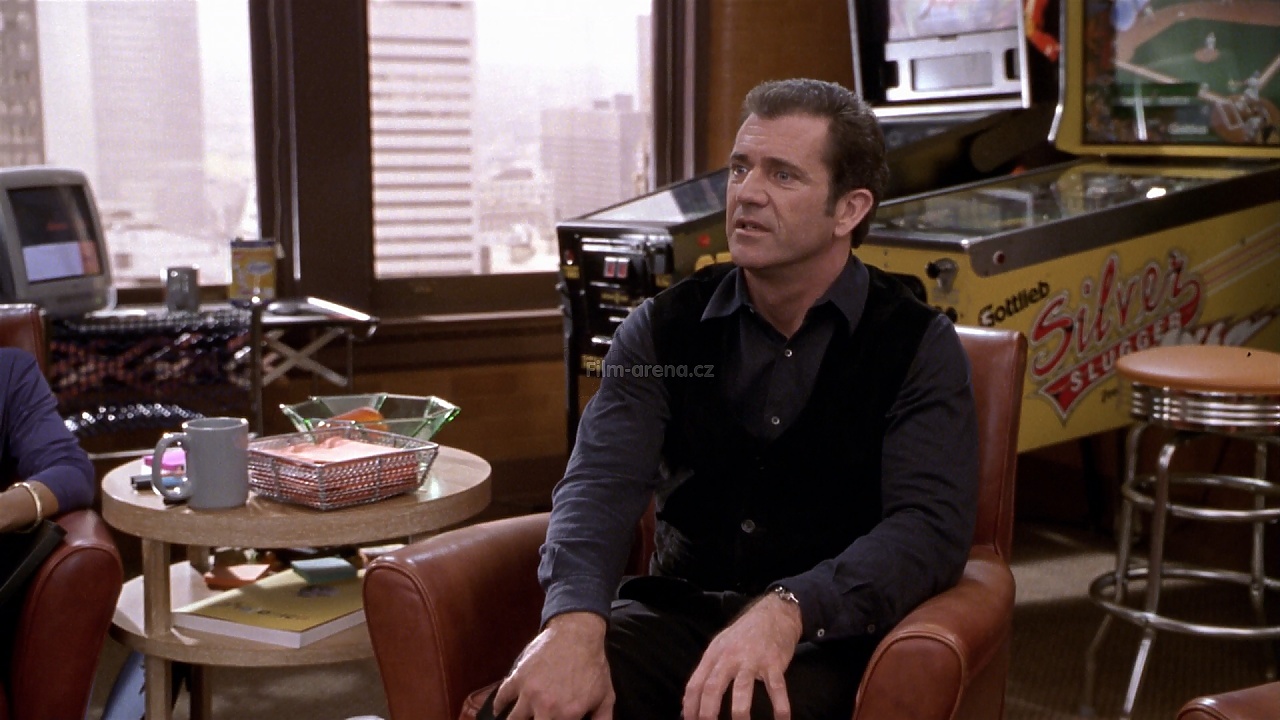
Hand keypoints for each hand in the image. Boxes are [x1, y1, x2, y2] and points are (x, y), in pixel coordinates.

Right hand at [493, 611, 615, 719]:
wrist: (578, 634)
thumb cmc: (594, 665)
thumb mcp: (606, 696)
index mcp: (567, 716)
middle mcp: (545, 708)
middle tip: (535, 719)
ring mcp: (529, 692)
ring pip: (512, 719)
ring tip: (517, 719)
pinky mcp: (518, 677)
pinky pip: (501, 696)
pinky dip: (498, 705)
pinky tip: (499, 710)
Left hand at [682, 592, 802, 719]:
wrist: (774, 613)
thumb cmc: (744, 635)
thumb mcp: (720, 647)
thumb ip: (707, 672)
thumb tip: (689, 703)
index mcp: (713, 655)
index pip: (695, 684)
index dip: (690, 706)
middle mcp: (729, 657)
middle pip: (713, 687)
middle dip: (708, 712)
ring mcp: (752, 659)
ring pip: (742, 689)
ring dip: (740, 713)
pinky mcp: (774, 662)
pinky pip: (776, 688)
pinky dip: (780, 707)